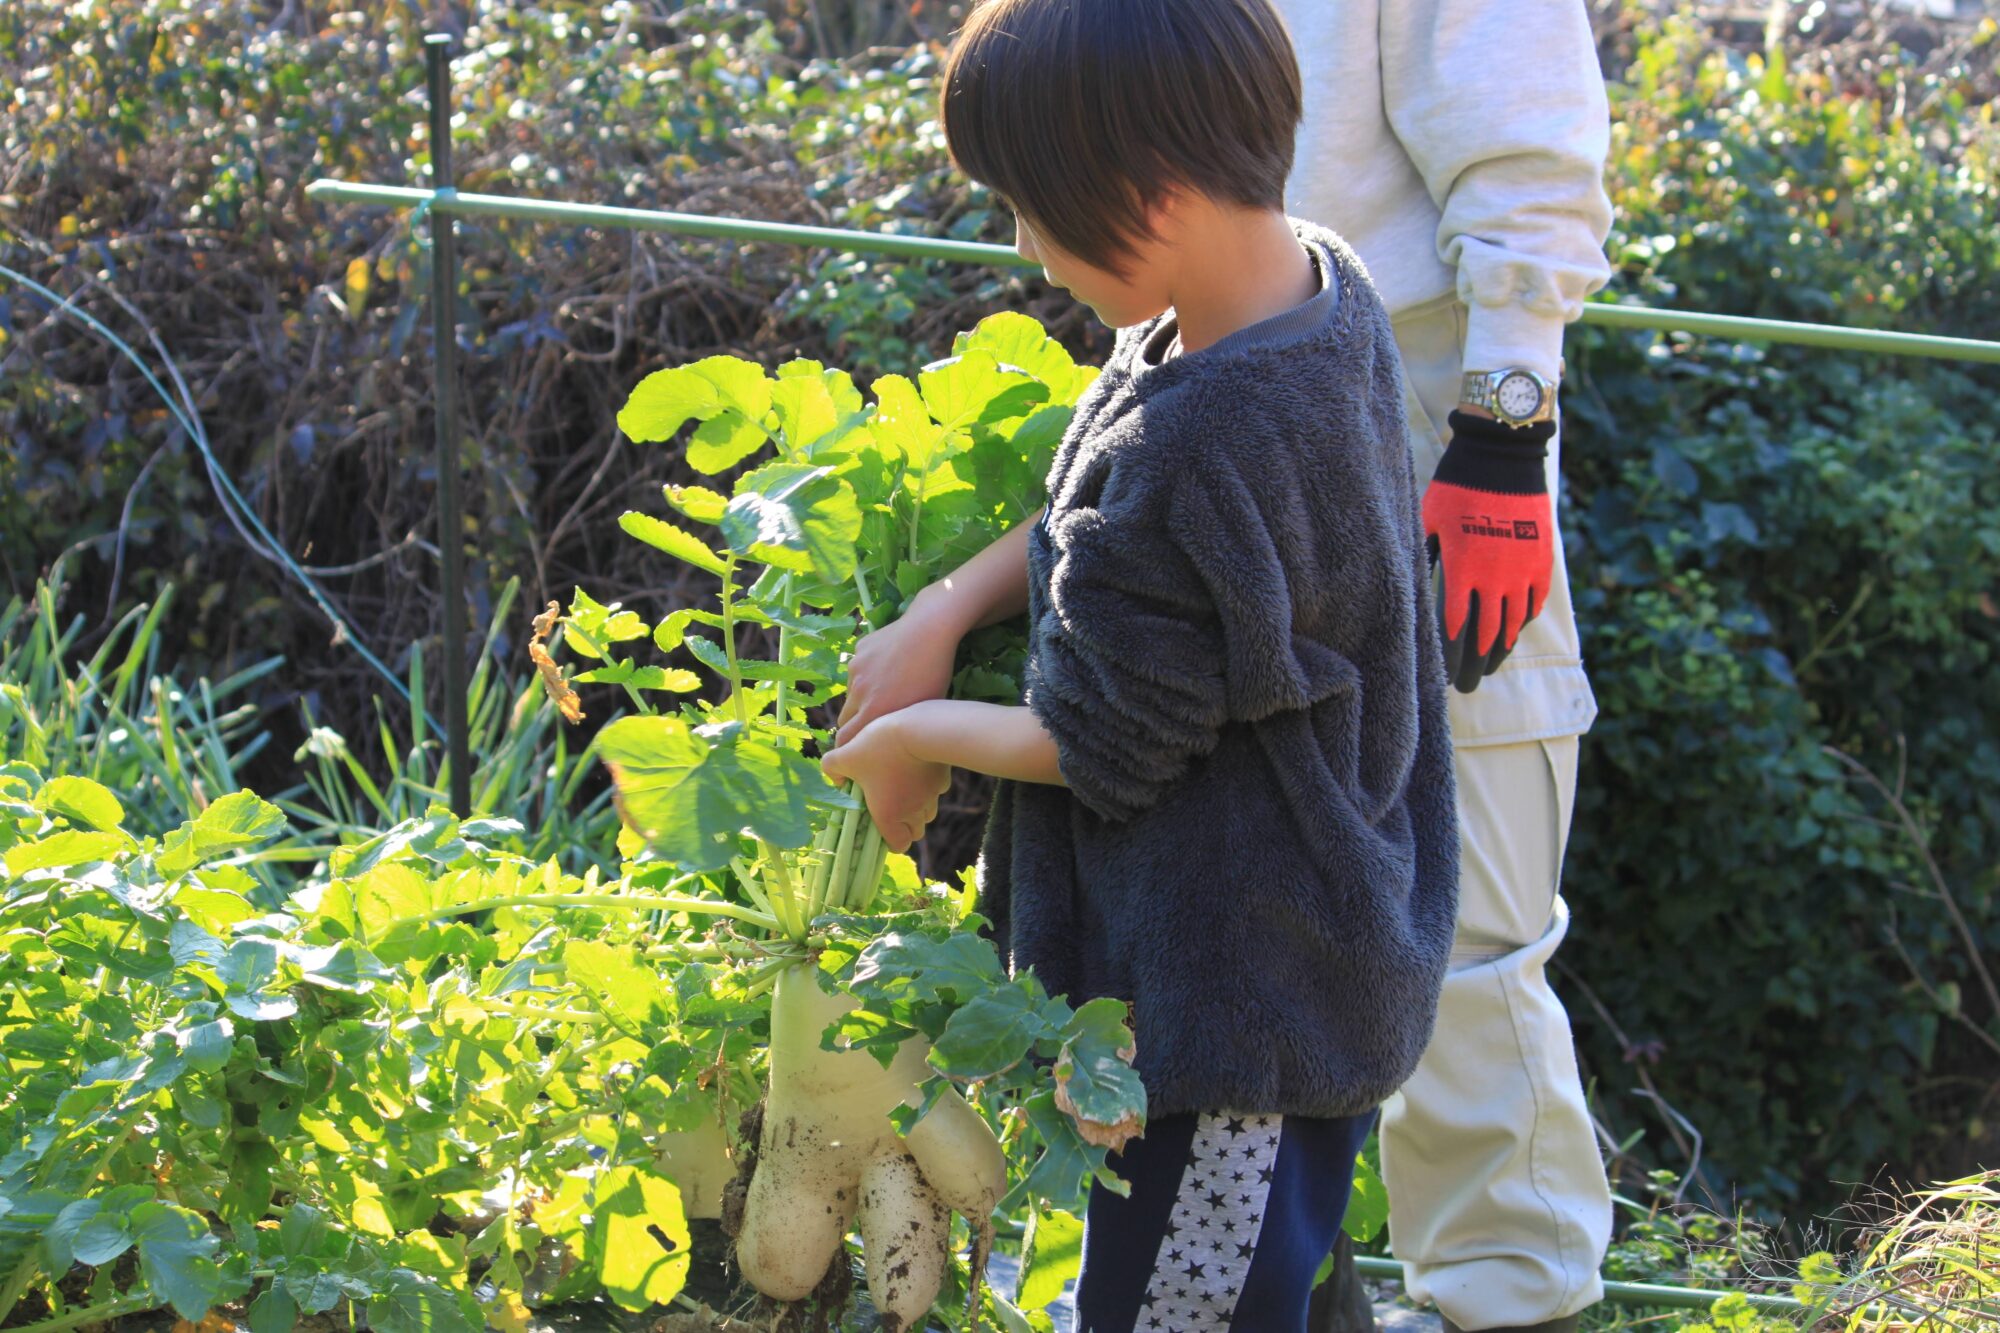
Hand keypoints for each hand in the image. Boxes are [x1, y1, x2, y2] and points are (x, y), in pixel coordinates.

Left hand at [821, 710, 953, 851]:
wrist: (917, 729)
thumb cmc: (877, 748)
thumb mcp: (845, 755)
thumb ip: (832, 769)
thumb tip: (835, 779)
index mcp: (890, 815)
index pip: (899, 846)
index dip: (892, 840)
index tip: (882, 828)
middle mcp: (913, 812)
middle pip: (916, 832)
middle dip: (905, 825)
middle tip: (890, 806)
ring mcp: (931, 797)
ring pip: (928, 813)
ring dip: (917, 808)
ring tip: (903, 789)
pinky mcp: (942, 780)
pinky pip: (936, 791)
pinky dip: (927, 787)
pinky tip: (917, 770)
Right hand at [834, 595, 962, 746]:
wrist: (930, 629)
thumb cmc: (935, 674)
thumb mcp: (921, 709)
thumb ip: (898, 728)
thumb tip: (888, 743)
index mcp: (874, 712)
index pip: (845, 742)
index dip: (846, 751)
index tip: (851, 757)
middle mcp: (858, 692)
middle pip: (845, 719)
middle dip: (854, 726)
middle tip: (870, 726)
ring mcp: (856, 669)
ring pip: (852, 693)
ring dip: (862, 698)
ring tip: (887, 689)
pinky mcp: (858, 650)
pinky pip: (858, 669)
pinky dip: (868, 674)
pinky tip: (890, 665)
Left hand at [1421, 410, 1555, 693]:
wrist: (1503, 457)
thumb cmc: (1457, 486)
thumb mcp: (1429, 520)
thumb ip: (1424, 556)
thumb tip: (1413, 586)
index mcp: (1461, 569)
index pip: (1454, 626)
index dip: (1448, 654)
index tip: (1441, 674)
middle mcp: (1495, 577)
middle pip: (1486, 635)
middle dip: (1474, 664)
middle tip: (1467, 686)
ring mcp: (1522, 570)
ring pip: (1513, 624)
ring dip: (1500, 650)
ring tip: (1490, 668)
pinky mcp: (1542, 560)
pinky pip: (1534, 601)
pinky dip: (1523, 620)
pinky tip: (1513, 632)